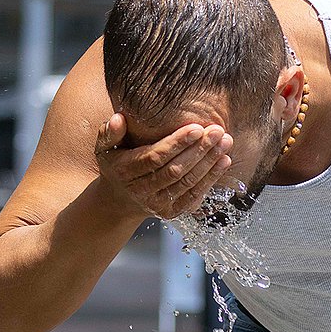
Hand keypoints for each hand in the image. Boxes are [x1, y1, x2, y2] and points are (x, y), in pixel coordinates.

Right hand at [94, 113, 232, 219]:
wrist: (119, 200)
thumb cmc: (117, 165)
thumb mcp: (105, 148)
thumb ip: (110, 133)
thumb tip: (118, 119)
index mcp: (125, 171)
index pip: (154, 158)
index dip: (177, 144)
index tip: (196, 128)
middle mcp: (141, 191)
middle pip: (175, 171)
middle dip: (199, 151)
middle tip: (217, 131)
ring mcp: (157, 204)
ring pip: (187, 183)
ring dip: (209, 163)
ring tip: (225, 142)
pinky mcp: (171, 212)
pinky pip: (194, 195)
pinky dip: (211, 179)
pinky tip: (224, 161)